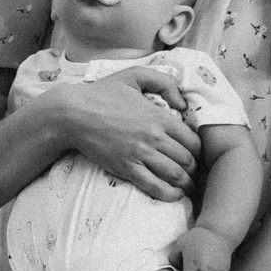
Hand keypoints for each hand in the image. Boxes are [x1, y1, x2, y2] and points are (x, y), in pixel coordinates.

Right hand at [57, 68, 200, 200]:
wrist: (72, 114)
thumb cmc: (101, 94)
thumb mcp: (134, 76)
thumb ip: (163, 82)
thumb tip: (182, 104)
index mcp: (159, 116)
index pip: (193, 140)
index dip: (199, 150)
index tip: (195, 154)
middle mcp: (154, 137)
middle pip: (187, 160)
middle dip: (194, 169)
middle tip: (193, 173)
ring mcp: (140, 154)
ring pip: (175, 175)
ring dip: (186, 184)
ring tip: (188, 187)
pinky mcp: (125, 168)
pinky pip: (154, 186)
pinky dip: (169, 194)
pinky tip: (174, 195)